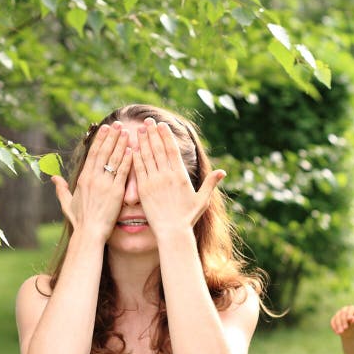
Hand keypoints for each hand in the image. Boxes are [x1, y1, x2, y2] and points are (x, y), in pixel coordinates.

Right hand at [51, 122, 132, 240]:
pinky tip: (132, 150)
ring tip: (127, 132)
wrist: (90, 233)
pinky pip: (123, 173)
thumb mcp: (67, 203)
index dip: (100, 139)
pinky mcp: (116, 192)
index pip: (93, 153)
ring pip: (114, 159)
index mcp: (83, 178)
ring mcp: (105, 184)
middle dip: (112, 136)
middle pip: (104, 152)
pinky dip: (128, 160)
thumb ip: (61, 189)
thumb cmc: (79, 221)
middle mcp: (94, 178)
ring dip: (121, 144)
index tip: (106, 128)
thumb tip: (54, 179)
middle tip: (119, 124)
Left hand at [133, 118, 223, 235]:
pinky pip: (138, 170)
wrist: (172, 232)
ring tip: (138, 129)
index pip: (172, 150)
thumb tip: (223, 172)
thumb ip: (210, 184)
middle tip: (147, 121)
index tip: (161, 125)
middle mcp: (167, 176)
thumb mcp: (202, 200)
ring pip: (147, 156)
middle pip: (158, 149)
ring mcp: (154, 182)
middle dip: (152, 133)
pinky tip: (131, 148)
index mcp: (180, 175)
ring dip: (142, 141)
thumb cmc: (187, 218)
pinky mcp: (144, 190)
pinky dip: (134, 157)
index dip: (166, 136)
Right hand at [331, 305, 353, 334]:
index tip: (349, 319)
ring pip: (336, 318)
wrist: (351, 331)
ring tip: (341, 333)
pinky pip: (333, 322)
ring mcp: (338, 313)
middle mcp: (345, 309)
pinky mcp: (334, 318)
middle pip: (342, 313)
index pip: (350, 310)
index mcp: (352, 309)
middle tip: (345, 328)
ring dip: (338, 325)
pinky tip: (337, 333)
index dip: (349, 314)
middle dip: (343, 321)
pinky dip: (334, 327)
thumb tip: (352, 319)